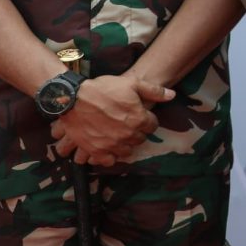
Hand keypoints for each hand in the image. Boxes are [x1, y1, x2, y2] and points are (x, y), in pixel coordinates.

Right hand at [52, 74, 171, 166]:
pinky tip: (107, 148)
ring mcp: (111, 145)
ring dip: (124, 145)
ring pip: (126, 152)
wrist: (73, 98)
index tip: (142, 116)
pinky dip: (108, 157)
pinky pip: (107, 161)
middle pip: (140, 140)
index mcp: (138, 119)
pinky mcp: (95, 151)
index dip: (148, 120)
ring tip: (119, 137)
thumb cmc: (104, 89)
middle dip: (137, 132)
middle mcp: (127, 135)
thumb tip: (172, 95)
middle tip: (129, 125)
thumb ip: (154, 91)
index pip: (152, 126)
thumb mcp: (132, 83)